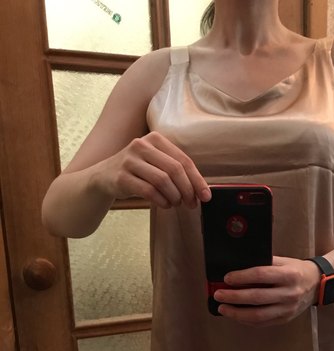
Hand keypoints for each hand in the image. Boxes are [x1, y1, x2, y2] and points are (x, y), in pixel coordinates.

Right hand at [93, 131, 210, 208]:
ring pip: (163, 181)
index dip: (197, 180)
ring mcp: (130, 160)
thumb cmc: (137, 173)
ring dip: (174, 197)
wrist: (102, 178)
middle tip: (191, 204)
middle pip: (175, 170)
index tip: (206, 196)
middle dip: (187, 190)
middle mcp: (141, 145)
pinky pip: (149, 191)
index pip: (183, 160)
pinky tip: (164, 204)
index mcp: (155, 139)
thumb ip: (176, 171)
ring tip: (175, 203)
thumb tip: (201, 191)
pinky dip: (161, 201)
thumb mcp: (155, 164)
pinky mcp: (121, 177)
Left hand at [213, 256, 319, 325]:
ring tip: (223, 308)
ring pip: (258, 315)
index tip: (227, 278)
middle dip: (234, 297)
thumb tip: (238, 268)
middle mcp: (289, 293)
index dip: (242, 277)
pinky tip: (235, 315)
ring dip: (237, 313)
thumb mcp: (283, 261)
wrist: (317, 284)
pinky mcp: (285, 319)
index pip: (261, 275)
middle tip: (218, 294)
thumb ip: (264, 264)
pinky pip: (262, 323)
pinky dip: (246, 320)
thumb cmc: (296, 270)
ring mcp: (288, 309)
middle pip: (257, 297)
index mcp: (289, 275)